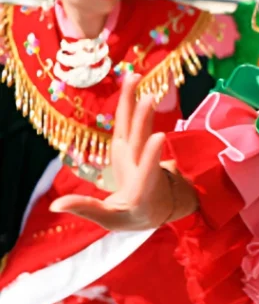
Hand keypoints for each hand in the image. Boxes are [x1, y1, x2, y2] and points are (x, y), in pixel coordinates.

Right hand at [51, 74, 180, 230]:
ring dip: (139, 107)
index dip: (151, 154)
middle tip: (147, 94)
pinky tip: (141, 92)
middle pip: (138, 139)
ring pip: (137, 128)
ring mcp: (138, 154)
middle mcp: (139, 166)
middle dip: (142, 117)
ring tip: (141, 85)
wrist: (158, 209)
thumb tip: (54, 206)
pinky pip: (136, 125)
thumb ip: (84, 208)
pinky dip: (137, 109)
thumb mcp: (109, 218)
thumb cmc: (132, 215)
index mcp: (138, 187)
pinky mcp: (136, 147)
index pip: (145, 169)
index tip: (160, 136)